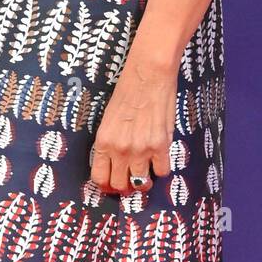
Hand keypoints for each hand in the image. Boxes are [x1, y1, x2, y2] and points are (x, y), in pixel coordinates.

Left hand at [89, 56, 176, 195]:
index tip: (112, 184)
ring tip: (146, 168)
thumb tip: (115, 163)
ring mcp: (141, 149)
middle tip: (130, 178)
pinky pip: (162, 172)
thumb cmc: (127, 92)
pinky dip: (161, 168)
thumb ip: (111, 143)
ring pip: (141, 184)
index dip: (106, 185)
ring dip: (144, 180)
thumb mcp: (109, 119)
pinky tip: (159, 156)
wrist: (148, 75)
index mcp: (103, 141)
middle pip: (120, 186)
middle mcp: (120, 149)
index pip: (100, 178)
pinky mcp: (161, 146)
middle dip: (125, 185)